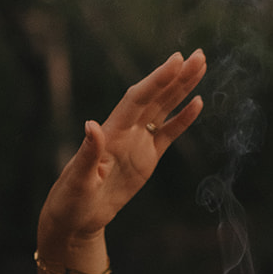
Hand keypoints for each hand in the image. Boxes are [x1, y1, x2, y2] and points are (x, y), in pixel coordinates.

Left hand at [37, 50, 205, 257]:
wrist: (76, 218)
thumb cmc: (71, 200)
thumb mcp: (78, 179)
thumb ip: (87, 153)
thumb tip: (91, 125)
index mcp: (112, 132)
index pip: (138, 99)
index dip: (157, 80)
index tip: (176, 60)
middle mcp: (126, 131)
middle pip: (156, 97)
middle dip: (177, 76)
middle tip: (199, 55)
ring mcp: (138, 143)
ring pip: (164, 109)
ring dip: (182, 89)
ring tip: (201, 67)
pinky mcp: (147, 158)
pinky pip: (168, 133)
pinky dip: (182, 119)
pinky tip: (197, 102)